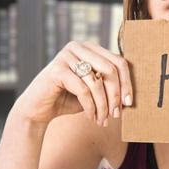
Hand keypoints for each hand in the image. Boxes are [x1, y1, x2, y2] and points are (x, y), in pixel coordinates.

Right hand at [12, 41, 133, 126]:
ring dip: (103, 106)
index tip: (129, 103)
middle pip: (110, 69)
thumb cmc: (68, 99)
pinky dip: (91, 107)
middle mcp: (78, 47)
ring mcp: (66, 56)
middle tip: (116, 115)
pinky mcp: (57, 70)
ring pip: (97, 82)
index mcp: (90, 48)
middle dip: (115, 95)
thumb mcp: (93, 91)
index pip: (118, 61)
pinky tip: (91, 118)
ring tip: (102, 120)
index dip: (127, 82)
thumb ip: (108, 87)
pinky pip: (83, 90)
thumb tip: (129, 96)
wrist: (38, 109)